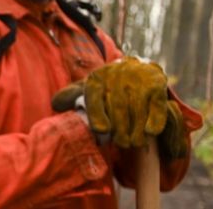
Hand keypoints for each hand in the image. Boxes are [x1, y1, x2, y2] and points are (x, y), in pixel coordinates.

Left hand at [52, 57, 186, 157]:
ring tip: (134, 142)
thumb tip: (56, 105)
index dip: (97, 115)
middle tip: (122, 143)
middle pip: (117, 109)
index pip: (94, 97)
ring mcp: (137, 80)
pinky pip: (156, 107)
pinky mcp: (156, 86)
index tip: (101, 130)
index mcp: (96, 79)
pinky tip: (149, 131)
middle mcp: (116, 77)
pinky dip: (154, 121)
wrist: (137, 67)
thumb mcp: (87, 87)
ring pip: (137, 111)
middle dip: (120, 130)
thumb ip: (70, 96)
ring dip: (136, 131)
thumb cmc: (108, 86)